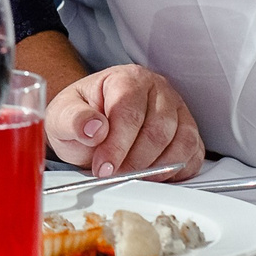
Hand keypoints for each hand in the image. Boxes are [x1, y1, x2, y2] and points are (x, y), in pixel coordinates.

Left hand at [44, 64, 204, 178]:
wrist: (90, 126)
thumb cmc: (80, 118)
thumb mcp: (62, 117)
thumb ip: (73, 120)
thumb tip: (93, 128)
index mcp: (127, 78)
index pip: (129, 111)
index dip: (117, 144)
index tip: (103, 167)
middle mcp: (157, 90)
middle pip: (158, 130)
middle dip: (135, 161)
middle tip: (115, 176)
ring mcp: (177, 110)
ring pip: (181, 142)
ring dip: (156, 168)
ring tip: (132, 176)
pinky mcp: (188, 132)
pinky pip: (193, 154)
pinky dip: (177, 172)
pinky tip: (153, 176)